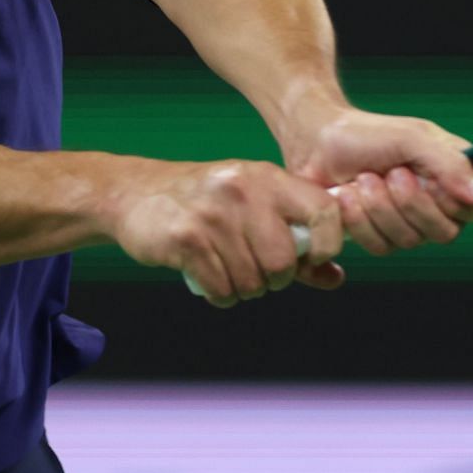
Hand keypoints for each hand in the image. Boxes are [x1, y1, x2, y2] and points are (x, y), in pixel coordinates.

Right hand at [109, 158, 343, 307]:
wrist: (137, 192)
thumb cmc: (208, 204)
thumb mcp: (255, 207)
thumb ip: (296, 243)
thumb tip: (334, 276)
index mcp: (269, 178)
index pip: (324, 210)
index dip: (329, 243)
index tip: (313, 258)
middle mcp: (245, 191)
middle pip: (283, 262)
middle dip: (273, 279)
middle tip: (256, 271)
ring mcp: (214, 215)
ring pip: (252, 282)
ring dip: (242, 289)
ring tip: (228, 271)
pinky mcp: (186, 239)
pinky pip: (221, 288)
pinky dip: (220, 294)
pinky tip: (209, 278)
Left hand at [279, 101, 472, 257]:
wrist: (318, 142)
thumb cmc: (369, 133)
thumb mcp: (413, 138)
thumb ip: (450, 164)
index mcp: (458, 177)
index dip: (470, 208)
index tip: (440, 187)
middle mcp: (440, 204)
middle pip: (448, 233)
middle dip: (413, 204)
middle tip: (392, 173)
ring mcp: (410, 224)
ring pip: (411, 242)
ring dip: (382, 208)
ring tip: (364, 178)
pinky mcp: (380, 236)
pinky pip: (381, 248)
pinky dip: (362, 221)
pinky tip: (349, 196)